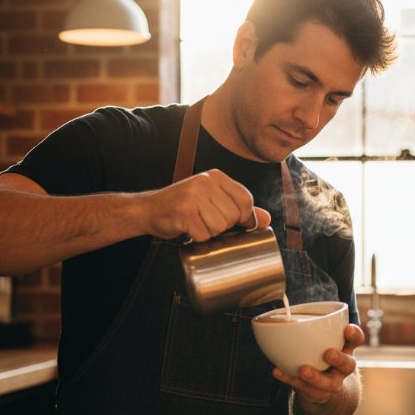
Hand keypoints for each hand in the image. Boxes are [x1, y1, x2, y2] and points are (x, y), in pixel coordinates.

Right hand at [145, 169, 271, 240]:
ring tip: (196, 224)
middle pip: (234, 216)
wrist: (148, 210)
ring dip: (209, 232)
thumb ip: (239, 208)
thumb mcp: (212, 200)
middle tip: (205, 220)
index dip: (243, 216)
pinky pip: (204, 234)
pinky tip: (187, 229)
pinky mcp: (184, 212)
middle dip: (223, 226)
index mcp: (216, 176)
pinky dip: (197, 238)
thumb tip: (266, 219)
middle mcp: (206, 182)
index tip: (231, 221)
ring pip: (220, 227)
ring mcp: (194, 196)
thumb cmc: (182, 207)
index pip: (246, 199)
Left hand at [273, 324, 364, 404]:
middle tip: (328, 353)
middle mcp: (343, 368)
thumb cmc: (320, 357)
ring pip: (328, 383)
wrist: (323, 391)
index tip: (347, 329)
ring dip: (316, 376)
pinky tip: (278, 371)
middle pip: (348, 365)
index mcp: (346, 349)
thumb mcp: (323, 343)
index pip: (356, 340)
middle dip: (339, 359)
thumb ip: (313, 330)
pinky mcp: (318, 395)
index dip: (355, 335)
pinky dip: (290, 379)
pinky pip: (305, 389)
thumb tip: (287, 311)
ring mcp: (332, 383)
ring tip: (303, 369)